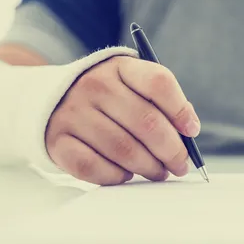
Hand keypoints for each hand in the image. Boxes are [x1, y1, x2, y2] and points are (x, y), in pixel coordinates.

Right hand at [45, 56, 200, 184]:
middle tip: (180, 165)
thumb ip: (161, 103)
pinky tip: (126, 174)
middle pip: (147, 122)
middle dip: (172, 151)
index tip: (192, 131)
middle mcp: (95, 86)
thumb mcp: (132, 85)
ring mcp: (73, 112)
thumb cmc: (107, 99)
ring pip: (124, 149)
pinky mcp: (58, 140)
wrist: (51, 99)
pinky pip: (94, 167)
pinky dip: (117, 176)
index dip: (181, 110)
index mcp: (120, 67)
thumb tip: (189, 132)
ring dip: (149, 167)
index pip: (159, 83)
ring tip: (157, 172)